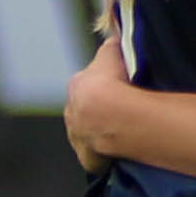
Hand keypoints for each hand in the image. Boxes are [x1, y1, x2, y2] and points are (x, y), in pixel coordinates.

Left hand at [63, 37, 134, 174]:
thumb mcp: (112, 53)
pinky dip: (105, 156)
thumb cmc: (113, 82)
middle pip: (86, 110)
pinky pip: (97, 157)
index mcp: (76, 86)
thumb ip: (112, 46)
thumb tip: (114, 37)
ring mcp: (78, 137)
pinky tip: (119, 154)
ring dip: (101, 134)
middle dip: (99, 112)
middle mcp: (71, 111)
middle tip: (122, 113)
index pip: (88, 85)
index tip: (118, 89)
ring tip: (124, 133)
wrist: (113, 115)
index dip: (104, 86)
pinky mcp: (88, 158)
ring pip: (89, 134)